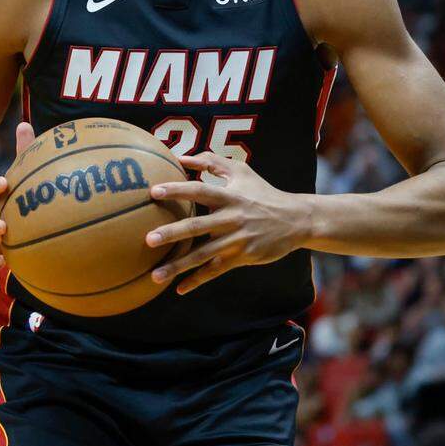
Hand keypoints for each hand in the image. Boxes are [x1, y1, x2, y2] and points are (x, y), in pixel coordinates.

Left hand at [144, 152, 312, 294]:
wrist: (296, 220)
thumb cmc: (262, 192)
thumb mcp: (241, 171)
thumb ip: (211, 162)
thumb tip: (180, 157)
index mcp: (229, 196)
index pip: (199, 190)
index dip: (177, 190)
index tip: (153, 192)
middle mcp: (231, 218)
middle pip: (198, 226)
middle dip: (172, 233)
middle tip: (148, 239)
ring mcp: (236, 240)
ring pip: (203, 254)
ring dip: (179, 266)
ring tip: (154, 276)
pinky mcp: (242, 257)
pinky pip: (216, 270)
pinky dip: (197, 280)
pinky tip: (179, 288)